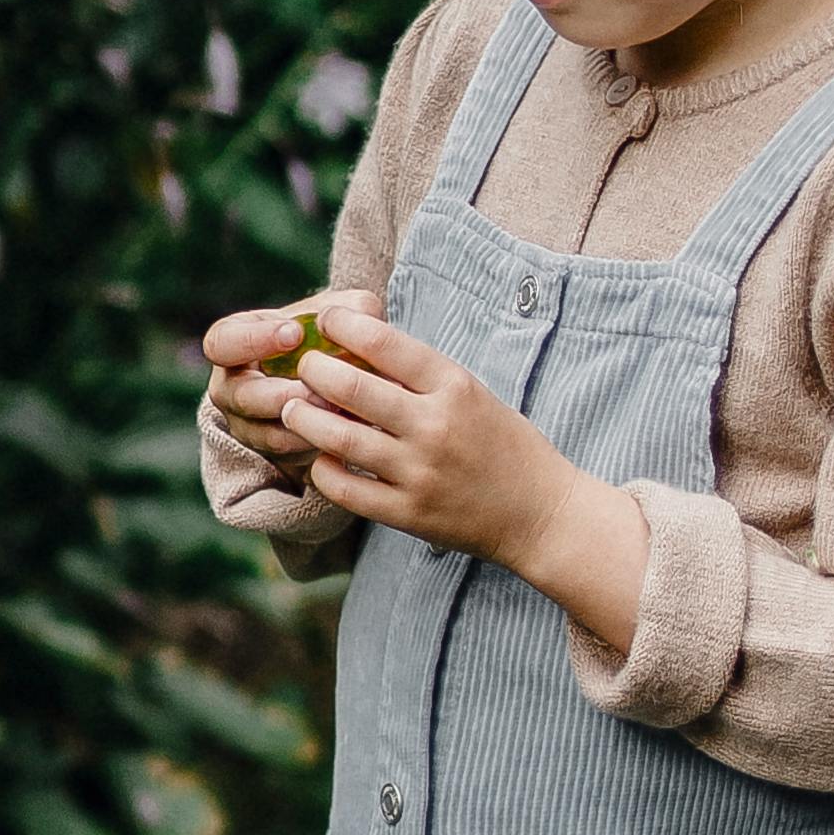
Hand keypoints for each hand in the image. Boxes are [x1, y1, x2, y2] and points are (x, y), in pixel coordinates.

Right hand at [203, 288, 341, 483]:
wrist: (329, 382)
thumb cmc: (322, 337)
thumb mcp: (333, 314)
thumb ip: (348, 307)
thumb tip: (360, 314)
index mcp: (233, 342)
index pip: (222, 342)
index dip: (253, 340)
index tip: (294, 334)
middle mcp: (231, 386)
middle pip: (242, 396)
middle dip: (281, 394)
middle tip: (316, 388)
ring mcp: (247, 424)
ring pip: (267, 433)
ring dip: (304, 424)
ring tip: (339, 409)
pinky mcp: (271, 453)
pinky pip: (290, 456)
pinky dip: (319, 444)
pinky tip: (347, 429)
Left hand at [277, 310, 651, 654]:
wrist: (541, 514)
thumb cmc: (505, 445)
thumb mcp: (473, 394)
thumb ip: (421, 376)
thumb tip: (358, 347)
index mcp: (454, 387)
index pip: (386, 343)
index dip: (344, 325)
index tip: (326, 320)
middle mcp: (434, 426)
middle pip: (350, 387)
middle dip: (314, 370)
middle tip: (303, 367)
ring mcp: (419, 472)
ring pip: (338, 437)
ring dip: (303, 418)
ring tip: (292, 409)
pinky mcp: (408, 513)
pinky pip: (345, 489)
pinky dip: (324, 469)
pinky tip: (322, 459)